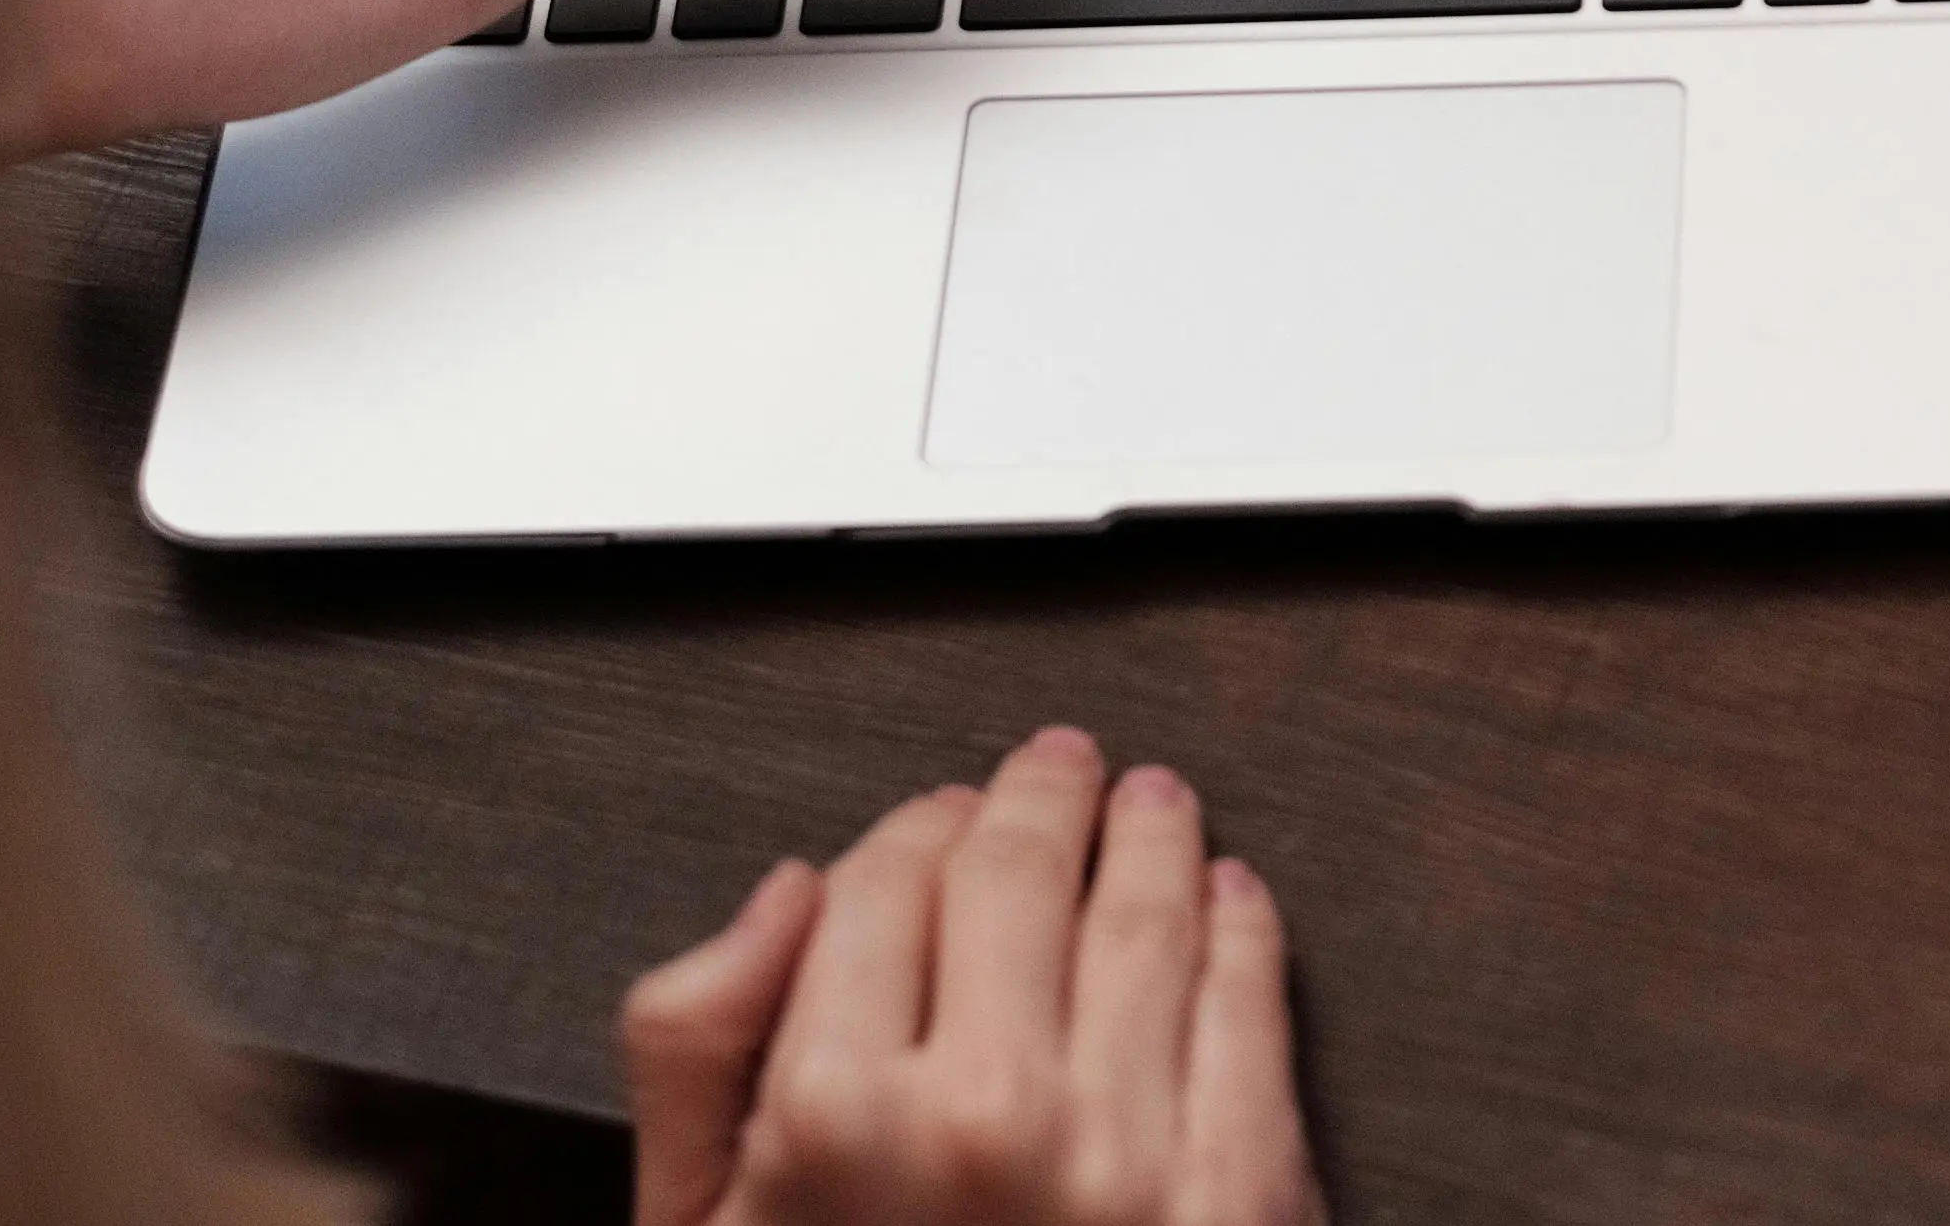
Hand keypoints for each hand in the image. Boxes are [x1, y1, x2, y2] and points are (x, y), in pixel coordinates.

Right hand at [623, 729, 1321, 1225]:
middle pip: (1022, 873)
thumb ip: (697, 1051)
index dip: (918, 829)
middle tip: (1062, 767)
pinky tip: (1233, 899)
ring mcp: (1128, 1153)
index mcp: (831, 1115)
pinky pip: (1252, 1010)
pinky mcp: (1244, 1193)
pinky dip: (1244, 930)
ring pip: (1151, 914)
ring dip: (1155, 837)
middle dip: (1041, 799)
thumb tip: (790, 886)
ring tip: (1156, 808)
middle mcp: (986, 1115)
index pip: (890, 881)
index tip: (939, 817)